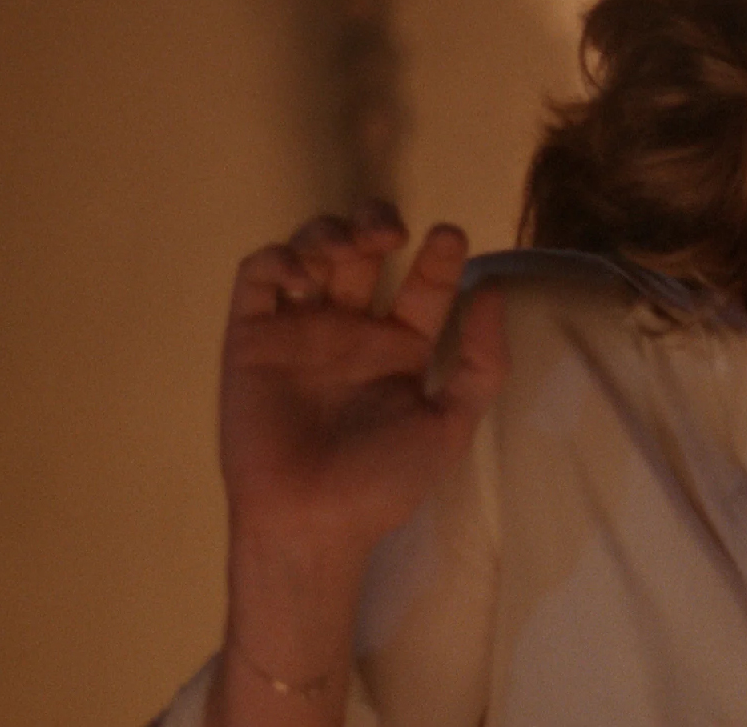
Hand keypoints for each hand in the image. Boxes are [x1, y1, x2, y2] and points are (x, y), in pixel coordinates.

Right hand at [219, 202, 506, 561]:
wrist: (312, 522)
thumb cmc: (383, 483)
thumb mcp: (451, 424)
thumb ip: (481, 362)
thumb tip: (495, 289)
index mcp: (399, 350)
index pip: (423, 285)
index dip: (439, 256)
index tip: (451, 236)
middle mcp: (350, 332)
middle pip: (363, 253)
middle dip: (376, 223)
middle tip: (392, 233)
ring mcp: (299, 331)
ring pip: (311, 251)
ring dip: (330, 232)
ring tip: (353, 247)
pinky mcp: (251, 337)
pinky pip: (258, 277)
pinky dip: (280, 258)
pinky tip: (308, 277)